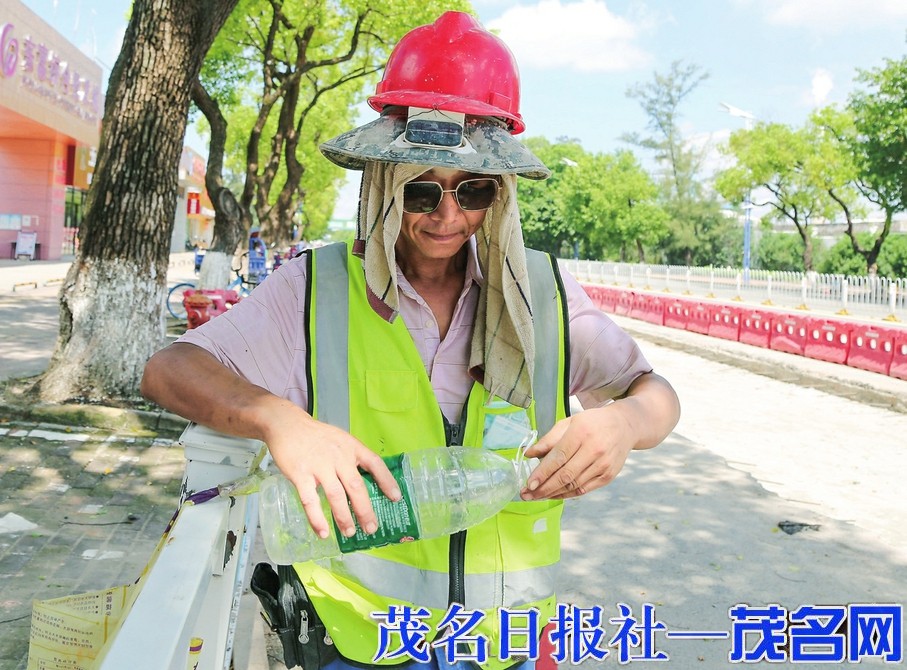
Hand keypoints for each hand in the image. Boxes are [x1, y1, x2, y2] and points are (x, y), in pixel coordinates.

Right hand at [263, 404, 400, 539]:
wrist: (287, 424)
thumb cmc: (316, 436)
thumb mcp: (340, 440)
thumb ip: (351, 459)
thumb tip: (362, 486)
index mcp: (351, 447)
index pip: (375, 463)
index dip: (387, 481)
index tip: (396, 498)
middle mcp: (339, 456)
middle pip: (356, 485)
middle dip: (365, 509)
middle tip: (372, 528)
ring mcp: (319, 466)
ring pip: (336, 495)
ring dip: (344, 517)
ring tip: (350, 533)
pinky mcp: (300, 474)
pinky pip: (310, 501)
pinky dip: (317, 519)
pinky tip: (323, 532)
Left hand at [519, 404, 633, 499]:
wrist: (624, 427)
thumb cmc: (593, 423)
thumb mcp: (569, 423)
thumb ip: (548, 439)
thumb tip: (528, 453)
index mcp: (581, 433)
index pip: (558, 457)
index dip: (542, 473)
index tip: (529, 484)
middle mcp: (594, 450)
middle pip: (565, 475)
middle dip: (543, 488)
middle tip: (527, 495)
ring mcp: (603, 465)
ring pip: (573, 485)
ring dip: (552, 493)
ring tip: (536, 496)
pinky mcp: (608, 476)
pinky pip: (583, 490)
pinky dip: (567, 494)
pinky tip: (553, 494)